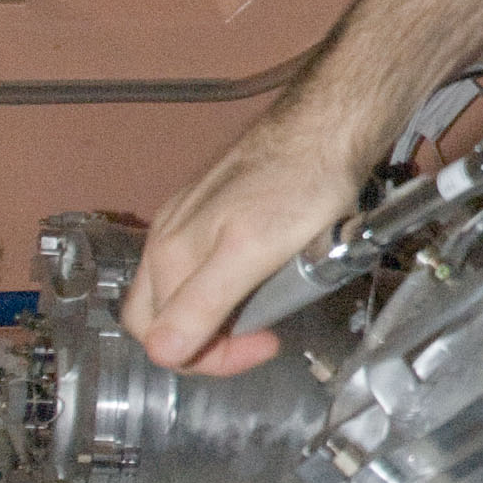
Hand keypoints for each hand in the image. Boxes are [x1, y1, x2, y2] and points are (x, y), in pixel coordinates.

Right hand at [123, 108, 367, 376]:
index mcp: (169, 253)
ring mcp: (188, 222)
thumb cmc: (300, 182)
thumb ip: (204, 302)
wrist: (327, 127)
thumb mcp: (252, 252)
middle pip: (161, 317)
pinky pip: (202, 265)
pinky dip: (227, 286)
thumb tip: (163, 350)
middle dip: (206, 341)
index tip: (259, 344)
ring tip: (266, 308)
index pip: (156, 336)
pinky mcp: (213, 211)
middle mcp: (167, 237)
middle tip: (259, 336)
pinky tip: (261, 278)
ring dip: (219, 314)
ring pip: (181, 291)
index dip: (206, 356)